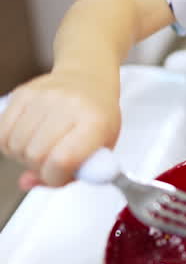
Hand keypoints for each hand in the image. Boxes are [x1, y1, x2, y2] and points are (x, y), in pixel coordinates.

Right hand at [0, 71, 120, 188]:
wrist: (87, 80)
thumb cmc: (95, 119)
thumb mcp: (98, 150)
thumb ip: (68, 175)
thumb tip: (26, 183)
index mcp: (95, 123)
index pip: (62, 160)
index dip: (55, 177)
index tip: (59, 175)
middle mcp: (68, 105)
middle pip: (35, 154)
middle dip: (39, 167)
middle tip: (50, 160)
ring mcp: (43, 96)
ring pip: (14, 145)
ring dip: (23, 155)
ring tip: (40, 147)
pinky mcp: (23, 92)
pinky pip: (1, 131)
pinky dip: (9, 143)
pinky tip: (26, 137)